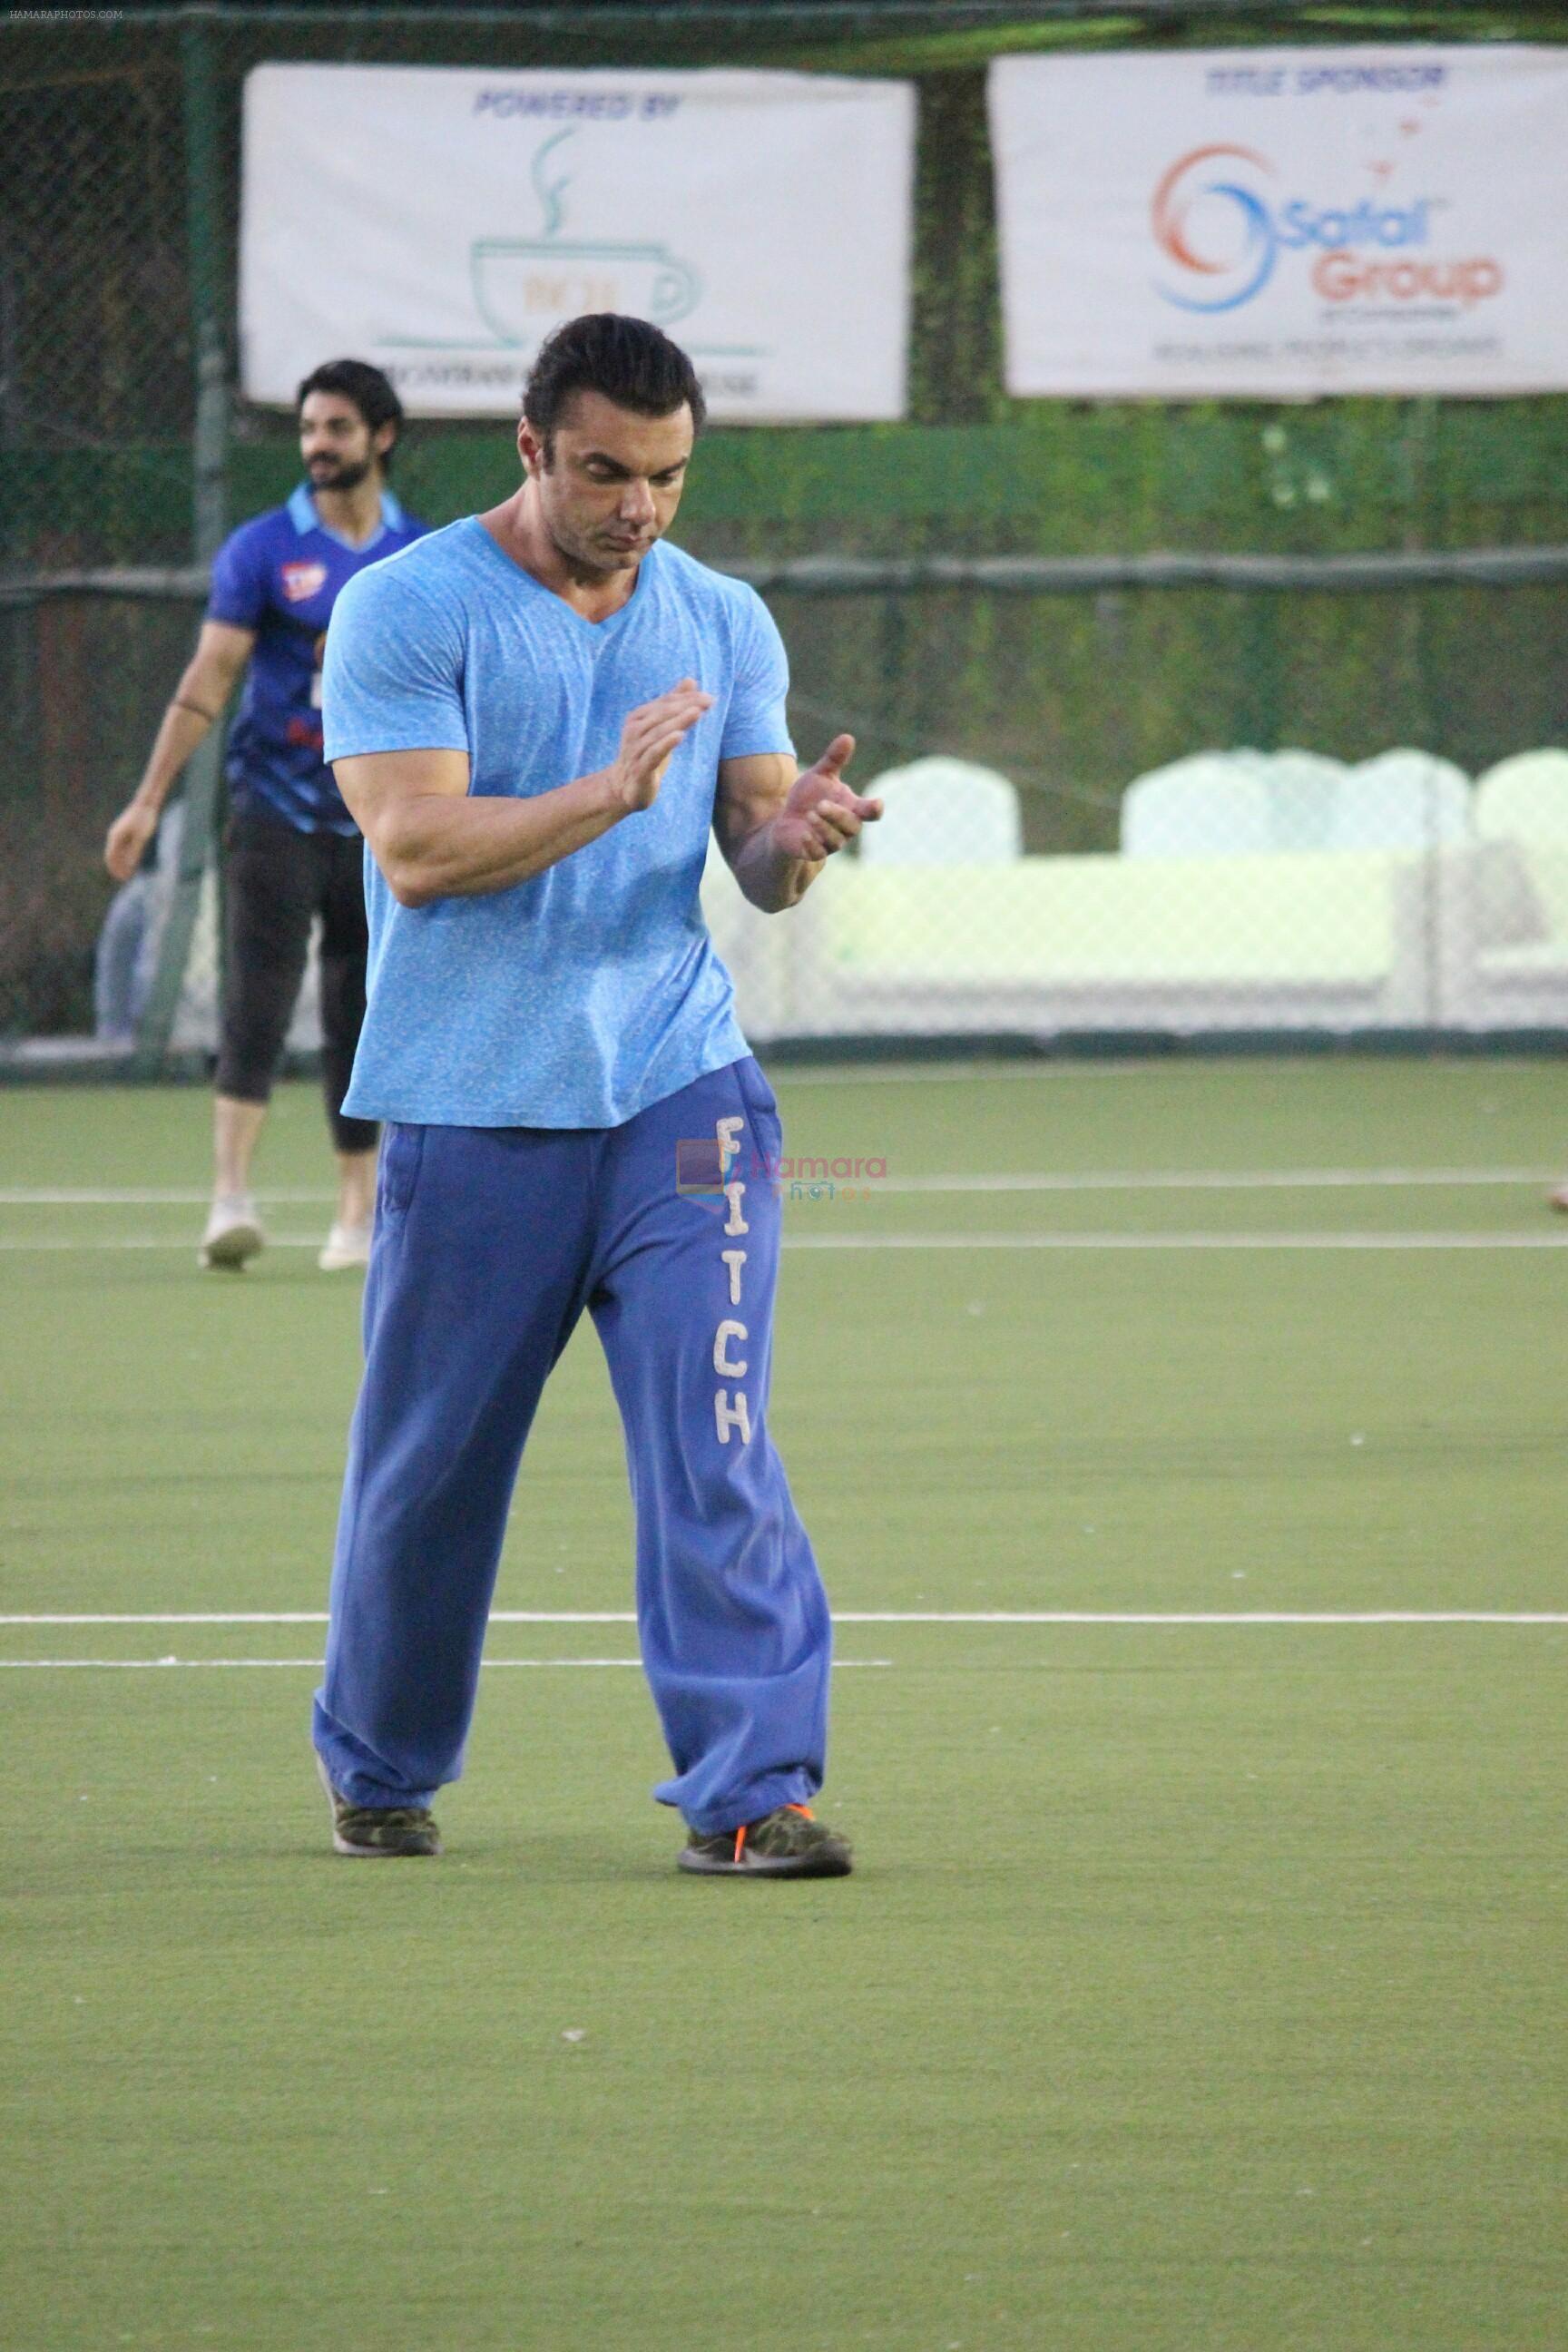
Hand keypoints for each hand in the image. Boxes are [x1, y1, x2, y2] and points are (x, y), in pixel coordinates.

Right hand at [104, 800, 158, 883]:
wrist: (146, 804)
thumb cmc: (144, 820)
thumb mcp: (141, 838)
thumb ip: (135, 852)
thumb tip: (131, 865)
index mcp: (116, 837)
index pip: (111, 857)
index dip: (115, 869)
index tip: (122, 878)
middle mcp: (114, 835)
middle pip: (112, 855)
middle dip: (118, 867)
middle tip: (125, 879)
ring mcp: (119, 833)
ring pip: (117, 852)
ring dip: (121, 862)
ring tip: (129, 873)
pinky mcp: (125, 831)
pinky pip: (122, 847)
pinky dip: (125, 856)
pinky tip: (132, 862)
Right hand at [607, 678, 713, 813]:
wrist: (625, 788)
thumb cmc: (646, 753)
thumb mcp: (661, 727)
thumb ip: (673, 704)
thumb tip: (691, 680)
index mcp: (638, 717)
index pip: (665, 703)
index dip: (686, 698)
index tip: (709, 697)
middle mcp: (634, 730)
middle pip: (662, 714)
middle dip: (685, 706)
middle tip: (708, 701)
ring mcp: (635, 750)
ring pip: (658, 732)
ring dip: (678, 721)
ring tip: (697, 712)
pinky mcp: (639, 769)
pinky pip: (652, 754)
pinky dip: (665, 744)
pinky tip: (680, 735)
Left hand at [771, 735, 881, 861]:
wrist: (787, 820)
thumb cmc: (809, 797)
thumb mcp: (820, 775)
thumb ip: (834, 759)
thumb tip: (847, 737)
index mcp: (852, 808)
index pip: (870, 811)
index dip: (874, 809)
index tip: (875, 804)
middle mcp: (845, 828)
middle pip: (852, 826)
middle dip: (838, 815)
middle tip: (820, 805)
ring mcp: (831, 842)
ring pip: (836, 841)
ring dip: (824, 827)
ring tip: (810, 814)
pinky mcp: (814, 853)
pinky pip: (818, 853)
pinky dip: (812, 843)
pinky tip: (804, 833)